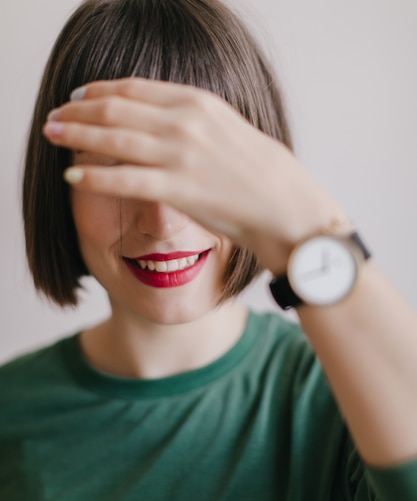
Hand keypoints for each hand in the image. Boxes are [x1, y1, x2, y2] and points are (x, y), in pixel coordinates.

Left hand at [43, 78, 344, 272]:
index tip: (79, 96)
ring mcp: (181, 155)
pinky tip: (72, 178)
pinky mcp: (179, 189)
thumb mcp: (226, 130)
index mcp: (198, 103)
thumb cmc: (260, 173)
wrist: (286, 205)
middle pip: (116, 108)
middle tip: (54, 117)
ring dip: (76, 136)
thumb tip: (161, 123)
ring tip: (51, 136)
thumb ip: (192, 122)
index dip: (100, 91)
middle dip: (78, 111)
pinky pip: (125, 180)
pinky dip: (94, 178)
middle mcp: (185, 122)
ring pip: (114, 139)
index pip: (135, 89)